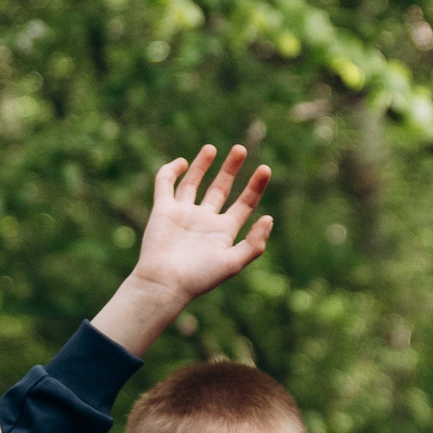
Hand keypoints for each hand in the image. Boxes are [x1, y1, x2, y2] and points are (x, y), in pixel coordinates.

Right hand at [93, 145, 273, 354]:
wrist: (164, 283)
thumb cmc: (199, 277)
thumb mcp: (232, 263)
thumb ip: (254, 244)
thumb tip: (269, 218)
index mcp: (223, 232)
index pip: (244, 204)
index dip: (255, 187)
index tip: (265, 170)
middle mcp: (204, 220)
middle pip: (221, 188)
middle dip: (231, 169)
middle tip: (240, 150)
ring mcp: (183, 213)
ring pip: (193, 183)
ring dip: (202, 165)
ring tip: (212, 148)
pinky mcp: (163, 210)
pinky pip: (165, 184)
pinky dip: (171, 171)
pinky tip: (182, 162)